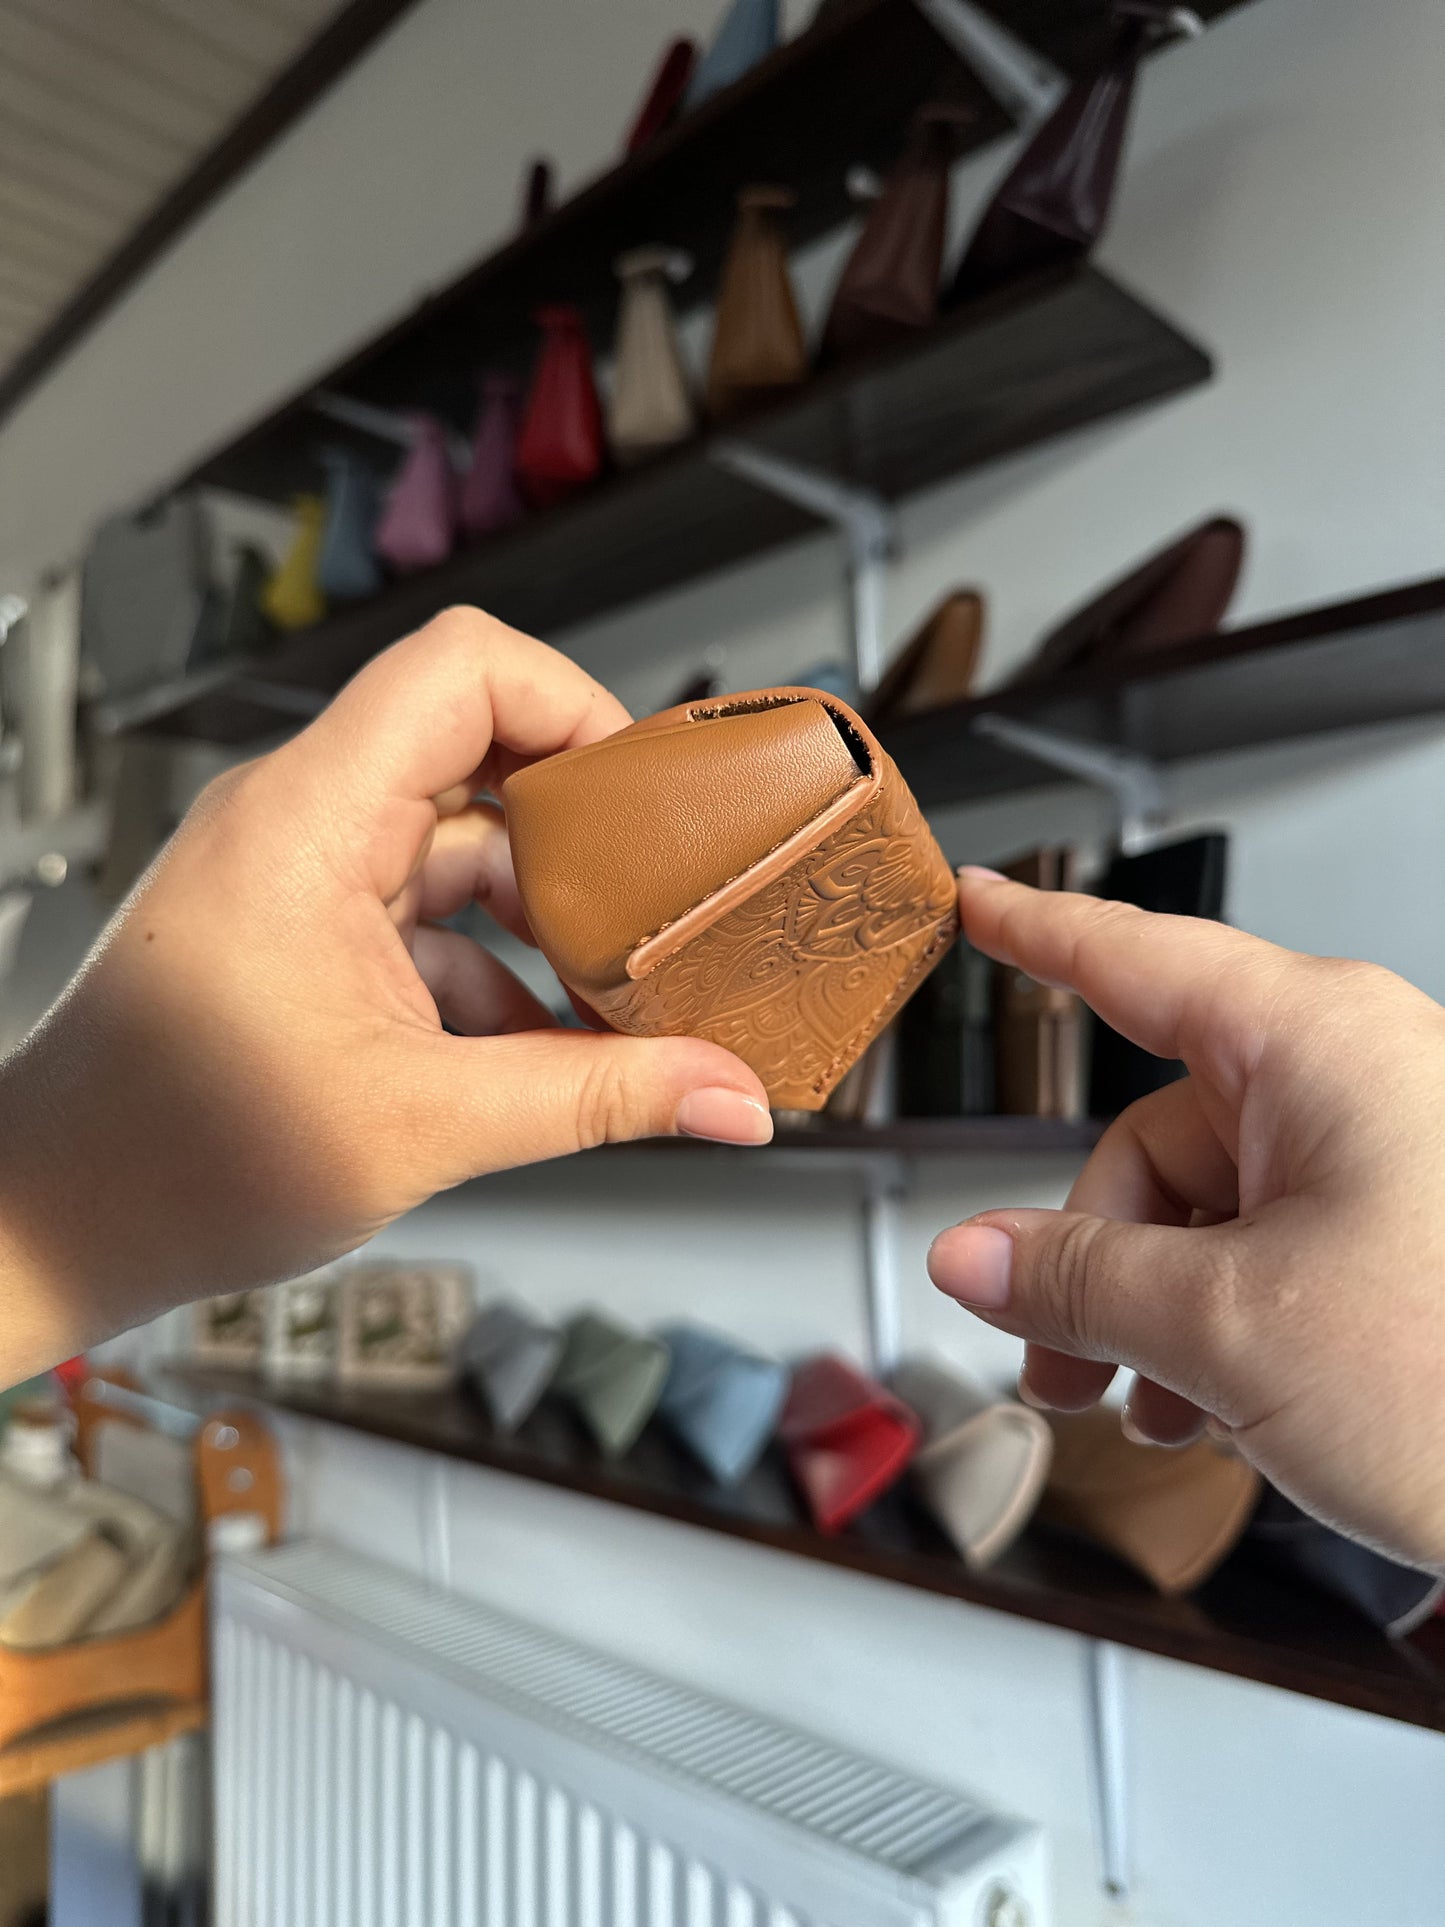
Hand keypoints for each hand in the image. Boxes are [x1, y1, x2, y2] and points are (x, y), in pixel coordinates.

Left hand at [0, 610, 770, 1385]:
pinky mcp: (302, 932)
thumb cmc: (172, 1161)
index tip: (645, 799)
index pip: (462, 668)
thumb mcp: (425, 1125)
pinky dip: (494, 973)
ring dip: (543, 922)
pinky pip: (426, 917)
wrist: (57, 1223)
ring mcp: (298, 877)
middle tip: (658, 910)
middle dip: (582, 840)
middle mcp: (299, 823)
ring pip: (460, 849)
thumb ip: (596, 1099)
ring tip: (616, 1002)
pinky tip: (545, 1053)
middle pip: (479, 756)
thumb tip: (726, 1096)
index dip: (573, 706)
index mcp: (308, 820)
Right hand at [928, 868, 1444, 1571]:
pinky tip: (1215, 1411)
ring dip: (1154, 1314)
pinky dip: (1225, 1326)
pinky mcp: (1418, 1235)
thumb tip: (975, 1254)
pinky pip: (1276, 1250)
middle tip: (1058, 1359)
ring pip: (1210, 1209)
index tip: (980, 903)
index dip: (1037, 932)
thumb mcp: (1228, 1328)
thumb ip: (1077, 1281)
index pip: (1136, 959)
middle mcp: (1361, 1081)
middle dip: (1094, 1261)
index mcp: (1319, 1046)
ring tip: (1146, 1406)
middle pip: (1156, 1136)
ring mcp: (1394, 1160)